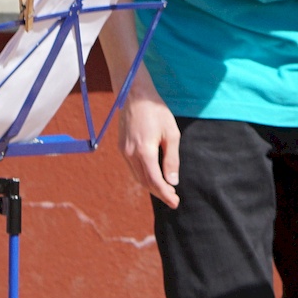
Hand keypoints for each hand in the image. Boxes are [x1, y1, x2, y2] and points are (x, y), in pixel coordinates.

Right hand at [117, 68, 180, 208]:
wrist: (135, 94)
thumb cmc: (156, 111)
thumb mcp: (171, 134)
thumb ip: (171, 159)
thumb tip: (172, 181)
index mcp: (144, 152)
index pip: (155, 181)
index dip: (166, 194)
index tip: (176, 202)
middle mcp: (130, 154)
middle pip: (145, 182)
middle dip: (159, 192)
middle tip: (173, 198)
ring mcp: (124, 151)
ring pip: (137, 177)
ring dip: (151, 186)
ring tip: (165, 190)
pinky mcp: (121, 147)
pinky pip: (132, 168)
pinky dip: (143, 176)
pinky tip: (153, 176)